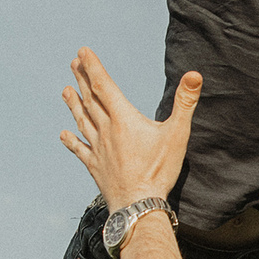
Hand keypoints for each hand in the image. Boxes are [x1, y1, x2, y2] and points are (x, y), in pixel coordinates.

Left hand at [60, 49, 197, 210]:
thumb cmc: (159, 171)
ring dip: (74, 104)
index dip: (93, 68)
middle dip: (82, 79)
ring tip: (65, 90)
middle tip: (74, 63)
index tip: (83, 52)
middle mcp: (106, 130)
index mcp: (123, 119)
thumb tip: (194, 75)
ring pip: (82, 121)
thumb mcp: (177, 134)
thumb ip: (185, 103)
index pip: (104, 86)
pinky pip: (80, 149)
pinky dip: (71, 140)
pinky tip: (64, 135)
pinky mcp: (95, 166)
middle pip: (90, 100)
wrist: (138, 205)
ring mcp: (98, 149)